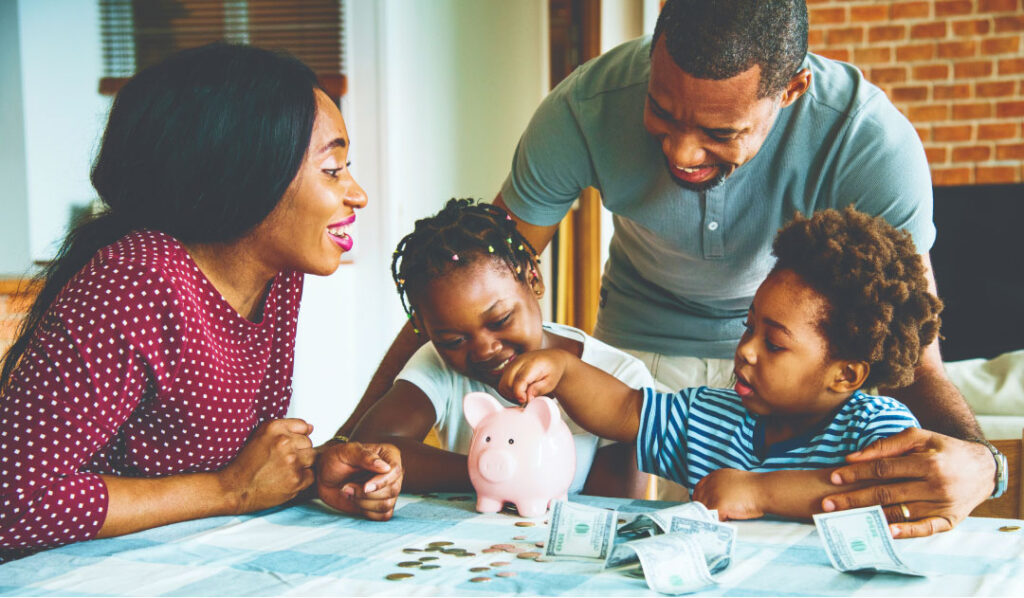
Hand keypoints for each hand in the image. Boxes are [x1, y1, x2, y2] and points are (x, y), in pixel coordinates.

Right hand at [219, 418, 315, 513]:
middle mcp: (283, 442)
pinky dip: (301, 479)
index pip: (304, 427)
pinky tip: (286, 480)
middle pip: (308, 443)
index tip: (286, 446)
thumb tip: (311, 428)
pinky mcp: (296, 479)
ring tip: (284, 470)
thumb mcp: (260, 436)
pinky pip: (311, 475)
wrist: (235, 489)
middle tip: (282, 461)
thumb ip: (286, 428)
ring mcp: (291, 461)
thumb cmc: (247, 464)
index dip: (296, 438)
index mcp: (274, 428)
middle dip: (299, 451)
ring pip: (312, 458)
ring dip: (302, 465)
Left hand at [316, 442, 402, 520]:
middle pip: (393, 489)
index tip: (365, 487)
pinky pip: (383, 515)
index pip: (395, 470)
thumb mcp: (346, 452)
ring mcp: (387, 490)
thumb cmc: (335, 460)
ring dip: (364, 502)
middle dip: (366, 494)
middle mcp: (392, 473)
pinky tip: (354, 501)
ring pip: (387, 504)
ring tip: (348, 492)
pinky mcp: (380, 505)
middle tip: (346, 487)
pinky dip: (367, 512)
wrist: (323, 476)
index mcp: (389, 455)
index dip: (382, 481)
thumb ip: (365, 456)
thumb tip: (385, 467)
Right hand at [498, 349, 569, 403]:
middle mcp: (519, 362)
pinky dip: (507, 390)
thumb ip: (539, 389)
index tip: (525, 400)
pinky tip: (518, 391)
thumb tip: (527, 398)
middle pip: (507, 383)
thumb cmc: (553, 370)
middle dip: (514, 395)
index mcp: (532, 364)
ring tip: (522, 395)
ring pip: (502, 384)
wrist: (552, 358)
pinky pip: (502, 382)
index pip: (519, 380)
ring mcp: (512, 363)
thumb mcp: (551, 382)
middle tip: (525, 399)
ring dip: (510, 394)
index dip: (519, 394)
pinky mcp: (509, 367)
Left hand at [693, 469, 764, 520]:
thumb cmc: (756, 488)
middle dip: (705, 511)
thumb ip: (723, 488)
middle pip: (699, 501)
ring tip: (719, 523)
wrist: (765, 489)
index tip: (705, 510)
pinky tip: (724, 525)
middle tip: (712, 520)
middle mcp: (711, 483)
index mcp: (715, 476)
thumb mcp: (735, 481)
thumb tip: (717, 501)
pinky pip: (712, 519)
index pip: (699, 489)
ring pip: (704, 511)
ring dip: (711, 518)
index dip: (701, 501)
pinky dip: (716, 524)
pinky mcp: (718, 505)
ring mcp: (713, 494)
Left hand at [823, 428, 993, 537]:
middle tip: (828, 504)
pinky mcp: (949, 521)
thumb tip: (852, 457)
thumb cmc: (944, 449)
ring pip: (900, 512)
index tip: (834, 477)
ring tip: (844, 519)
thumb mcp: (920, 437)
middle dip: (853, 498)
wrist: (983, 468)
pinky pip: (924, 529)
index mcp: (928, 462)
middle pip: (886, 493)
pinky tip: (884, 532)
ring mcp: (943, 505)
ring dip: (870, 516)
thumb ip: (886, 445)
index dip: (857, 473)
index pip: (883, 469)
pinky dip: (905, 532)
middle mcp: (936, 485)